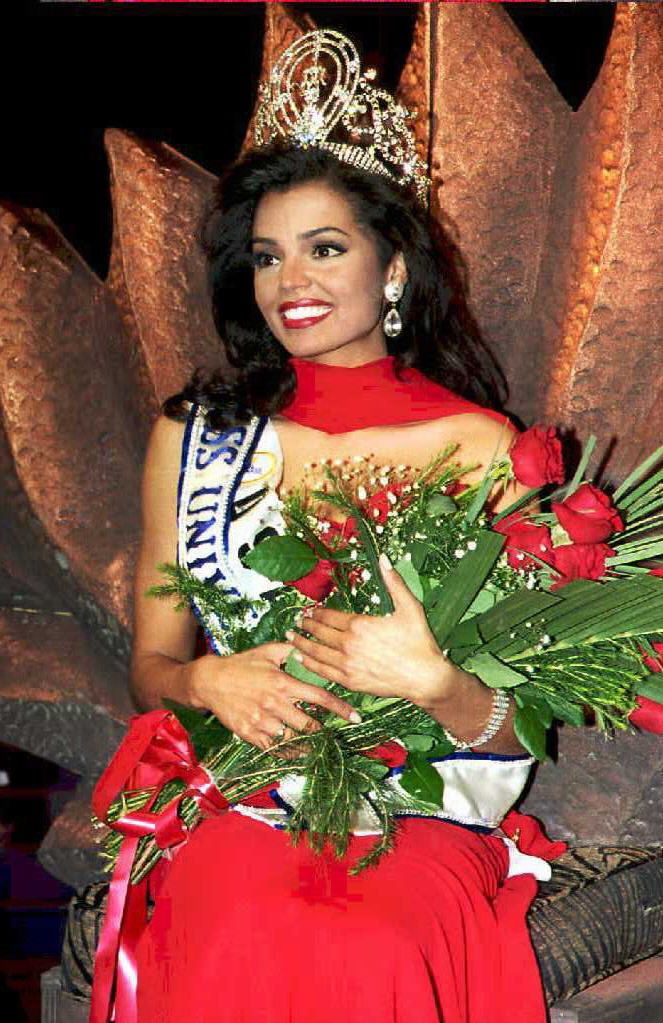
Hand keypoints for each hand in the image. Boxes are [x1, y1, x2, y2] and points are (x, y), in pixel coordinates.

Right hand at [185, 642, 359, 756]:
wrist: (209, 681)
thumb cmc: (241, 665)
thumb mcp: (267, 652)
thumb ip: (290, 651)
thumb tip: (310, 647)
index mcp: (283, 682)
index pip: (319, 696)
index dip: (340, 708)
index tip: (356, 717)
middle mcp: (275, 703)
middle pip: (309, 724)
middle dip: (325, 731)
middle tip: (336, 736)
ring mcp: (262, 721)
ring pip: (293, 739)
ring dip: (309, 744)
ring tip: (320, 747)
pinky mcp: (250, 734)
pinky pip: (274, 748)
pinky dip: (287, 752)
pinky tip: (296, 752)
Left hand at [287, 554, 455, 708]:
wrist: (425, 678)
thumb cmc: (419, 642)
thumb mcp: (410, 607)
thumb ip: (394, 582)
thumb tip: (384, 558)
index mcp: (359, 624)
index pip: (329, 616)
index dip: (317, 613)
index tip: (310, 610)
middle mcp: (349, 644)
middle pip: (320, 633)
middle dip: (306, 626)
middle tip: (298, 622)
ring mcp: (348, 665)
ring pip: (316, 652)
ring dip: (301, 644)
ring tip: (290, 638)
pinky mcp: (350, 682)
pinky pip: (323, 671)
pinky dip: (309, 664)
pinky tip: (300, 659)